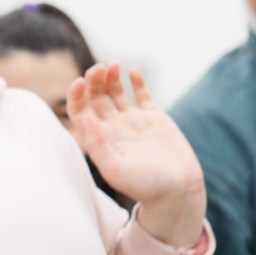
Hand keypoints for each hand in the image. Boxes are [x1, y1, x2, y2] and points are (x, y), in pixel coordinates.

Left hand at [68, 63, 205, 248]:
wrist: (178, 190)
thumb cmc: (145, 186)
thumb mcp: (116, 170)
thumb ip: (97, 146)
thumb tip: (84, 118)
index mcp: (100, 140)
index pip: (80, 111)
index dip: (77, 95)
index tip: (81, 82)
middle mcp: (114, 128)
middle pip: (96, 97)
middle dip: (94, 80)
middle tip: (99, 68)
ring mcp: (134, 121)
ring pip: (116, 92)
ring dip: (111, 77)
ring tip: (112, 64)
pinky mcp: (154, 117)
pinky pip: (142, 94)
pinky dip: (136, 81)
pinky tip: (133, 71)